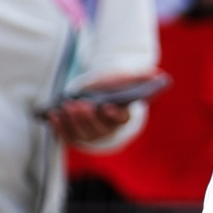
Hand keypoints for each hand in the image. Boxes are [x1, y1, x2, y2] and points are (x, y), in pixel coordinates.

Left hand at [42, 71, 158, 145]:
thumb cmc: (115, 85)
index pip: (121, 119)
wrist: (98, 93)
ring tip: (67, 107)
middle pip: (98, 128)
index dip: (114, 114)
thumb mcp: (129, 77)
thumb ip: (143, 76)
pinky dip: (59, 127)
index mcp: (123, 116)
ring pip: (82, 134)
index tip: (107, 106)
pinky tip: (53, 115)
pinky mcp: (75, 136)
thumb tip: (159, 76)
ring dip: (73, 122)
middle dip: (88, 117)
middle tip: (80, 104)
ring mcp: (91, 135)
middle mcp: (108, 130)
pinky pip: (67, 136)